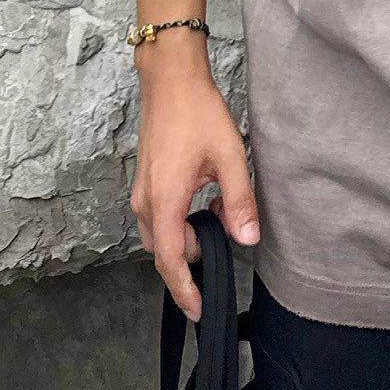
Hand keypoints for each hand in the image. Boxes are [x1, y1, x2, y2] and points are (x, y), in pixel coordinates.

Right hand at [130, 62, 260, 320]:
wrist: (170, 80)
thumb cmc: (198, 113)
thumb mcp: (229, 156)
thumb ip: (239, 200)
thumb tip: (246, 238)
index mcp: (164, 202)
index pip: (171, 261)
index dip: (184, 289)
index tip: (198, 310)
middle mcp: (146, 202)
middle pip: (164, 252)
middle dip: (190, 260)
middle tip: (221, 253)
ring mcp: (142, 191)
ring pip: (160, 235)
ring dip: (186, 238)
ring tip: (219, 219)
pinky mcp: (145, 180)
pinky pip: (159, 216)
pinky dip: (180, 220)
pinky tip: (206, 199)